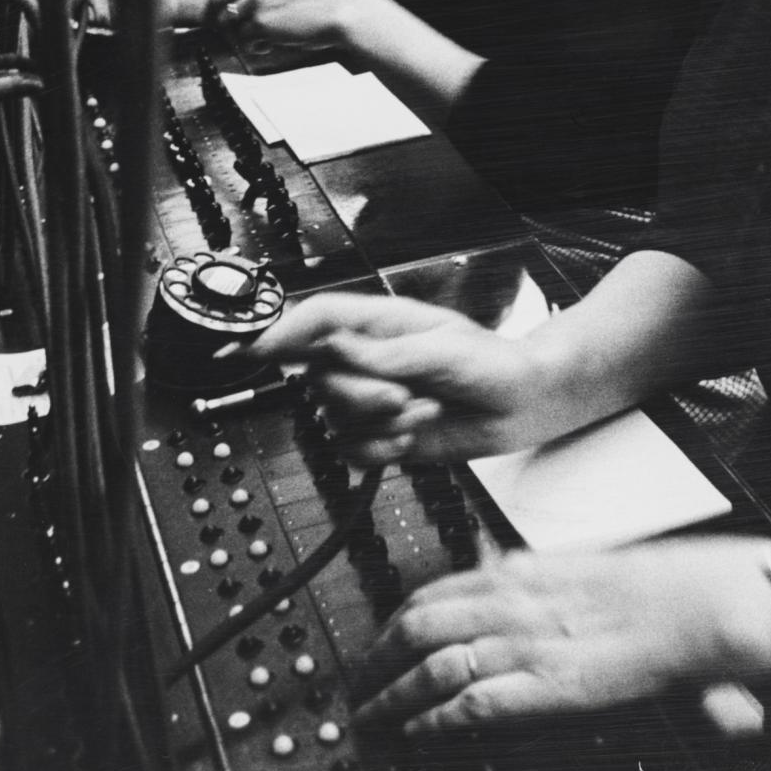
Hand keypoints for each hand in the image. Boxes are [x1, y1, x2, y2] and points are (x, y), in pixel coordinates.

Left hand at [221, 0, 366, 48]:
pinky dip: (255, 46)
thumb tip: (246, 2)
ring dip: (246, 34)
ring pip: (231, 22)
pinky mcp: (259, 22)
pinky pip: (244, 40)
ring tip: (267, 39)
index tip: (237, 14)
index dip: (230, 1)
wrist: (347, 10)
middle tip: (241, 30)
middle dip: (227, 17)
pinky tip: (271, 46)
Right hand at [258, 292, 541, 464]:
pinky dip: (382, 450)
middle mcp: (367, 360)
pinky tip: (413, 437)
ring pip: (334, 418)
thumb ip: (383, 353)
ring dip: (381, 424)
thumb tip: (333, 344)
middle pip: (320, 377)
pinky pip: (351, 450)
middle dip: (362, 395)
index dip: (279, 332)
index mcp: (378, 324)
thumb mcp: (441, 350)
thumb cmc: (491, 364)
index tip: (250, 350)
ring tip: (425, 412)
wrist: (520, 406)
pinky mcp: (379, 434)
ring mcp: (371, 398)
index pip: (315, 320)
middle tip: (406, 395)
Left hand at [354, 542, 753, 735]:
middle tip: (358, 682)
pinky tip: (418, 730)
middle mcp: (511, 603)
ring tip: (372, 716)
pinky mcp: (545, 687)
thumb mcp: (571, 567)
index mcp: (517, 573)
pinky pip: (474, 702)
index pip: (435, 590)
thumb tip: (491, 567)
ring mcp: (525, 645)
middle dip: (377, 656)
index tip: (378, 639)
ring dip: (394, 693)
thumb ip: (528, 572)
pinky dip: (438, 717)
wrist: (687, 604)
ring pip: (434, 664)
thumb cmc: (643, 590)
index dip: (396, 618)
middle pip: (419, 623)